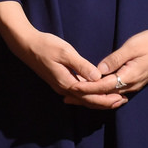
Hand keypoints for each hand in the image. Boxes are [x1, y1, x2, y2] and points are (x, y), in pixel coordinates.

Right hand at [0, 1, 120, 109]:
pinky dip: (89, 95)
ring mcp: (61, 86)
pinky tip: (96, 92)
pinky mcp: (60, 81)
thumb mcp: (65, 52)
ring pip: (83, 99)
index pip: (90, 96)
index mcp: (66, 82)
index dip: (106, 99)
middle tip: (122, 101)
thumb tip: (98, 77)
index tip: (120, 98)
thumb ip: (82, 66)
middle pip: (87, 101)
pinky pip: (78, 93)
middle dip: (105, 102)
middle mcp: (64, 88)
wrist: (26, 45)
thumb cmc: (46, 45)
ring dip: (98, 100)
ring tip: (113, 99)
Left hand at [79, 22, 147, 102]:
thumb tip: (98, 70)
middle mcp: (131, 85)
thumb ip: (115, 59)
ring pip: (109, 95)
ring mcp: (134, 85)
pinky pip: (115, 92)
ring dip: (92, 96)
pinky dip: (102, 93)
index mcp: (129, 76)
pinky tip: (93, 91)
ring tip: (75, 97)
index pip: (103, 86)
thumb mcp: (132, 47)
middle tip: (66, 97)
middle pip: (104, 95)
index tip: (71, 87)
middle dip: (85, 97)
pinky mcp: (135, 82)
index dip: (86, 87)